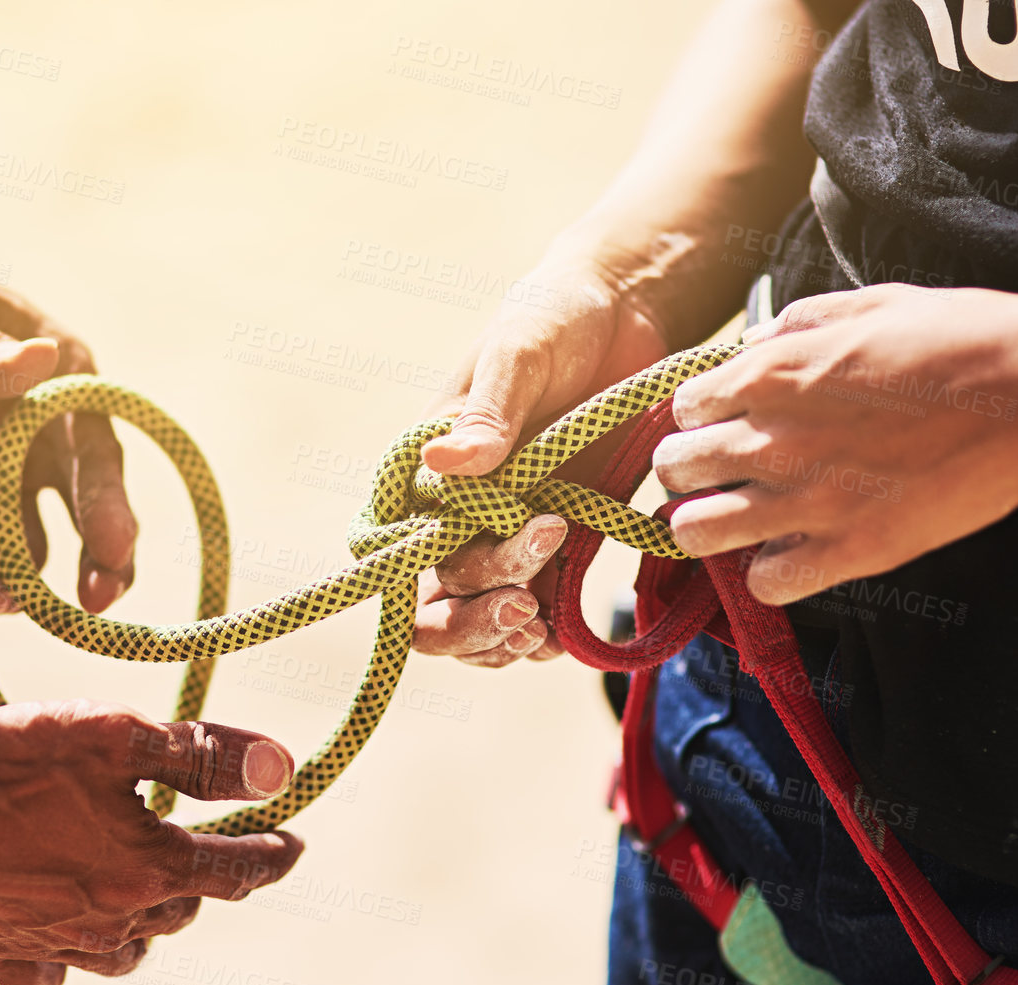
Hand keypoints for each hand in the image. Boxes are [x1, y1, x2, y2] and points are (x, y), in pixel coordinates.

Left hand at [0, 267, 135, 616]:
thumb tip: (41, 361)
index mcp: (65, 385)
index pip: (99, 456)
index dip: (111, 507)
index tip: (114, 553)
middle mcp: (43, 437)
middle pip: (85, 513)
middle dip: (95, 565)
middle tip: (90, 609)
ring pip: (25, 541)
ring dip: (16, 578)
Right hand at [0, 701, 304, 984]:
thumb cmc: (5, 765)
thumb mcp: (114, 736)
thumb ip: (201, 755)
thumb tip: (280, 766)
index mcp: (149, 870)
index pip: (237, 869)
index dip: (272, 854)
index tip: (293, 844)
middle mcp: (110, 921)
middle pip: (182, 908)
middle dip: (204, 880)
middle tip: (209, 851)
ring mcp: (52, 946)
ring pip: (124, 949)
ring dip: (147, 923)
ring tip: (145, 894)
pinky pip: (47, 976)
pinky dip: (65, 963)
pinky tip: (60, 942)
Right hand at [414, 257, 667, 663]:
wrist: (625, 311)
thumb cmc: (553, 318)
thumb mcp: (518, 353)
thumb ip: (487, 414)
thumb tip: (442, 464)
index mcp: (426, 471)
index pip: (392, 552)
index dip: (418, 584)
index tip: (480, 573)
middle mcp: (456, 512)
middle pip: (436, 600)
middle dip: (471, 619)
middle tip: (524, 607)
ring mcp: (506, 531)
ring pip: (479, 618)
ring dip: (500, 640)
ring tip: (539, 627)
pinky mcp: (557, 540)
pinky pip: (535, 609)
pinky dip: (541, 637)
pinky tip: (560, 630)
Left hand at [653, 284, 1017, 603]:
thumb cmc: (961, 338)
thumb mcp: (868, 304)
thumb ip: (799, 324)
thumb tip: (757, 341)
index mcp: (771, 373)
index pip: (682, 406)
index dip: (698, 416)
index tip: (721, 422)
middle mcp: (772, 438)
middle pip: (674, 468)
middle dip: (687, 470)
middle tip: (716, 474)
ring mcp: (806, 499)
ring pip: (694, 532)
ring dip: (704, 526)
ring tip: (731, 521)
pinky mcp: (849, 549)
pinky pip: (767, 582)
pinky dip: (770, 574)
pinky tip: (791, 556)